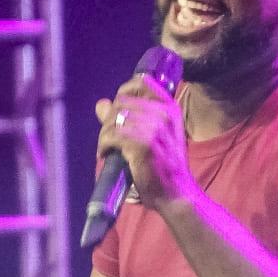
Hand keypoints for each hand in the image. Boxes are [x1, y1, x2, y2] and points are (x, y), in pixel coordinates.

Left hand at [95, 72, 194, 213]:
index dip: (123, 93)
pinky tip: (106, 154)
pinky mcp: (142, 144)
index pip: (141, 82)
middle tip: (111, 139)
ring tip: (108, 149)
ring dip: (104, 135)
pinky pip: (111, 135)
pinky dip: (103, 145)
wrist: (176, 194)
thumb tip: (101, 104)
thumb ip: (128, 117)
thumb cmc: (165, 168)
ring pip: (113, 119)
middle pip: (121, 102)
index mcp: (170, 109)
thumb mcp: (153, 136)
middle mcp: (164, 114)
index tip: (117, 111)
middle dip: (110, 119)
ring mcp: (154, 128)